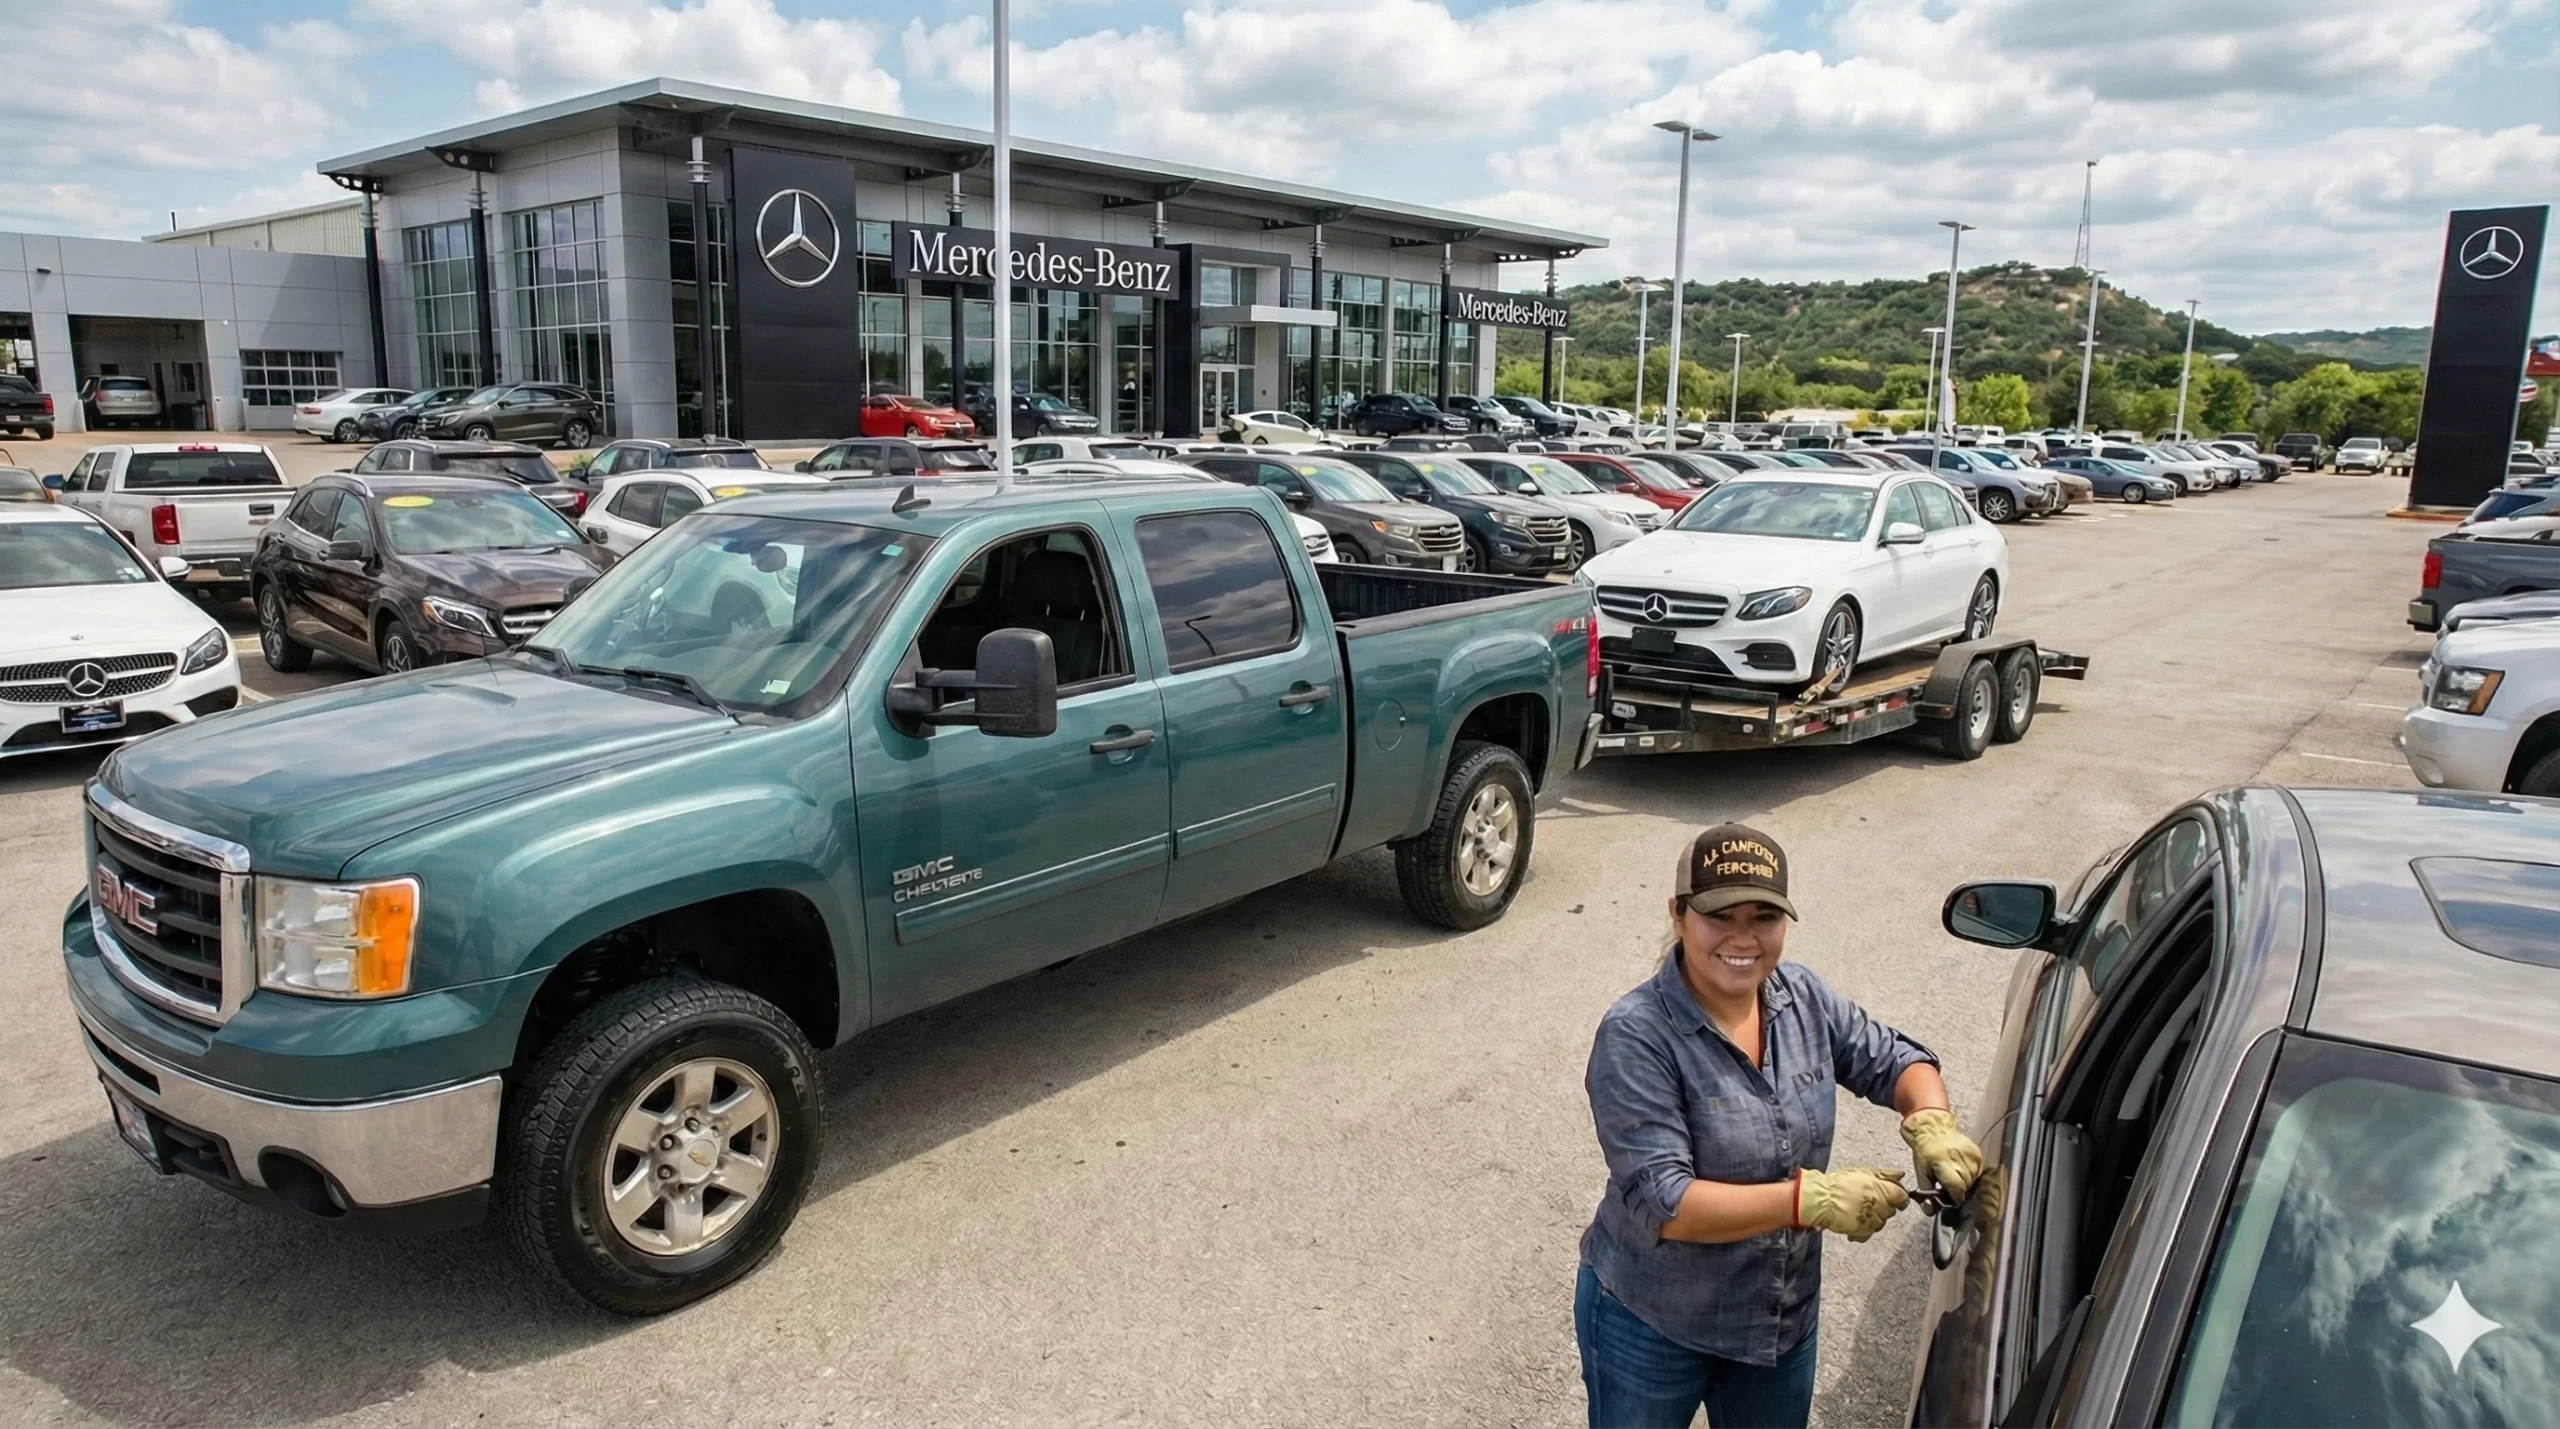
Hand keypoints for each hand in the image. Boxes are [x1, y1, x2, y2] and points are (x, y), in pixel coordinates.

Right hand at [1793, 1167, 1907, 1241]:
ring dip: (1873, 1217)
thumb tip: (1900, 1174)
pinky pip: (1869, 1232)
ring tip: (1858, 1209)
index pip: (1902, 1197)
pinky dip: (1864, 1228)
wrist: (1821, 1200)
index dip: (1898, 1196)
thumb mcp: (1863, 1172)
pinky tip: (1854, 1220)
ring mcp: (1873, 1221)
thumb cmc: (1839, 1184)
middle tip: (1868, 1200)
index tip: (1892, 1196)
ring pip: (1881, 1222)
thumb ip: (1884, 1174)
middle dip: (1883, 1206)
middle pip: (1891, 1210)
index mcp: (1883, 1191)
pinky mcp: (1863, 1232)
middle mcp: (1881, 1207)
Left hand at [1901, 1109, 1983, 1201]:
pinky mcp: (1976, 1151)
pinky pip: (1979, 1169)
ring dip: (1966, 1182)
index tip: (1953, 1200)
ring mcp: (1970, 1153)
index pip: (1957, 1187)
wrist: (1933, 1130)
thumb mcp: (1921, 1172)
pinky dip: (1972, 1173)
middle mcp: (1959, 1158)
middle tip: (1951, 1188)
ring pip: (1974, 1178)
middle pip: (1967, 1184)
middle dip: (1960, 1190)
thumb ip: (1927, 1192)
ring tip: (1956, 1177)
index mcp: (1943, 1163)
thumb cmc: (1925, 1153)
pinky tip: (1962, 1170)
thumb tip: (1930, 1211)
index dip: (1956, 1197)